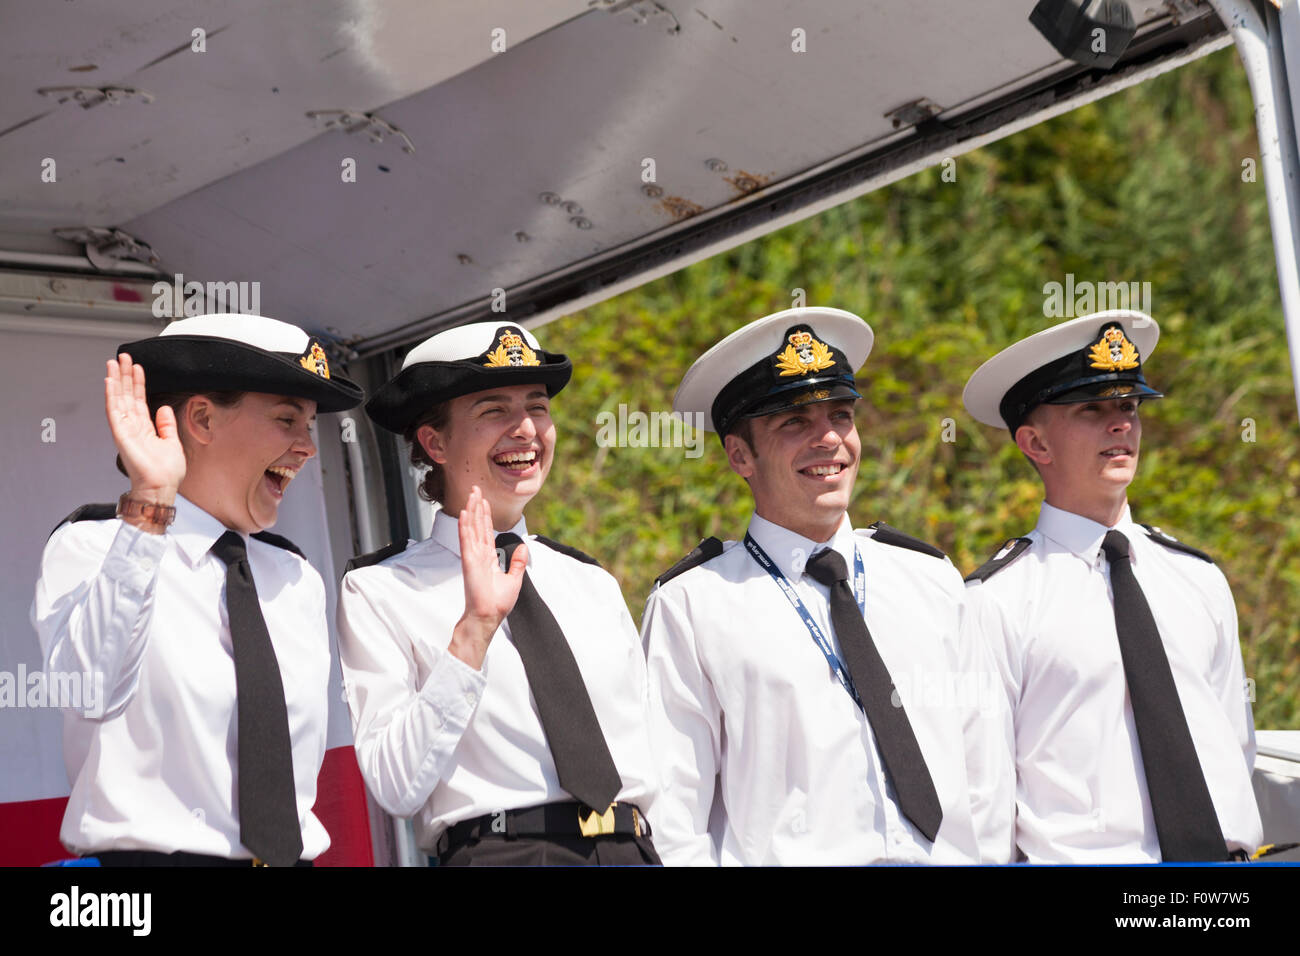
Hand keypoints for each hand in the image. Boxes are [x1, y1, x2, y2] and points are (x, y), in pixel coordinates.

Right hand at [105, 354, 185, 504]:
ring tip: (114, 362)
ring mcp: (125, 429)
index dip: (137, 383)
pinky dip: (111, 395)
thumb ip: (166, 424)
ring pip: (118, 399)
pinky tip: (110, 381)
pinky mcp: (121, 434)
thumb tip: (163, 408)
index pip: (138, 400)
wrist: (161, 487)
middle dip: (124, 375)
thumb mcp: (172, 442)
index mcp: (144, 428)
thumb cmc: (166, 472)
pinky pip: (114, 411)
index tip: (136, 367)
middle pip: (126, 395)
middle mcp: (132, 427)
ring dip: (116, 380)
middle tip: (122, 357)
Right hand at [447, 486, 527, 669]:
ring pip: (471, 528)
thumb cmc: (497, 603)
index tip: (483, 502)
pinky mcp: (470, 562)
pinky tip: (465, 513)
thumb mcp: (514, 579)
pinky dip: (465, 526)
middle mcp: (479, 554)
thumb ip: (518, 562)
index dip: (485, 516)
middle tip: (475, 489)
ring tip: (471, 495)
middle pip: (477, 525)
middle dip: (477, 507)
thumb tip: (524, 547)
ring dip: (471, 511)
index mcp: (488, 558)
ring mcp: (473, 557)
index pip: (486, 532)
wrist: (489, 616)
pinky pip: (467, 540)